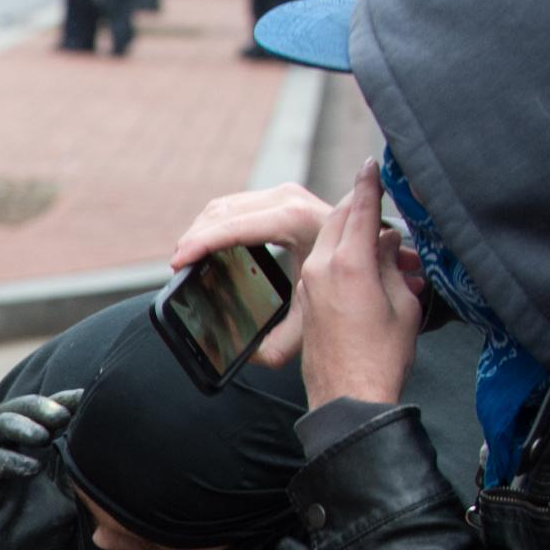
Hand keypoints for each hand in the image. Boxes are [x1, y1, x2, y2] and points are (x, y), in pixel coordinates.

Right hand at [0, 390, 83, 549]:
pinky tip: (29, 469)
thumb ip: (77, 465)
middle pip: (11, 410)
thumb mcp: (70, 494)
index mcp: (30, 447)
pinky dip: (2, 460)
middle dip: (35, 406)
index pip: (40, 412)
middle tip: (61, 414)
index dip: (60, 400)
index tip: (84, 397)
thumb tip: (101, 435)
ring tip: (41, 435)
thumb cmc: (45, 531)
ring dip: (14, 425)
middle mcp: (5, 450)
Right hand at [169, 183, 331, 367]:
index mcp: (302, 223)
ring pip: (225, 205)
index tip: (180, 261)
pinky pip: (234, 205)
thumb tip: (250, 355)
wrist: (372, 259)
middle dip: (195, 238)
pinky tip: (203, 246)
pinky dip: (213, 224)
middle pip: (226, 211)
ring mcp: (286, 195)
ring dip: (200, 230)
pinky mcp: (279, 197)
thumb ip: (281, 342)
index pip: (242, 225)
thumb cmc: (346, 291)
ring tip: (186, 257)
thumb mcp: (313, 319)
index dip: (205, 242)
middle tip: (178, 265)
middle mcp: (293, 200)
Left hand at [296, 160, 419, 406]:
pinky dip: (339, 247)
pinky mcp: (306, 298)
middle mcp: (322, 266)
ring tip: (370, 221)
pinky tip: (356, 253)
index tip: (373, 164)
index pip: (361, 209)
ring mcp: (310, 282)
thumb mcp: (402, 304)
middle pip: (340, 217)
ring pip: (328, 237)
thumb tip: (387, 241)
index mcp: (350, 263)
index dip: (369, 184)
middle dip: (358, 201)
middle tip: (373, 187)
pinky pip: (321, 259)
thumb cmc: (381, 357)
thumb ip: (393, 265)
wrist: (348, 397)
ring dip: (349, 226)